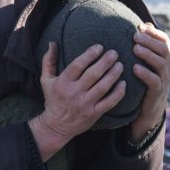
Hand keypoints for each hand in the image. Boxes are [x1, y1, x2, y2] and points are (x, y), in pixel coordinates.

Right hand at [28, 41, 125, 160]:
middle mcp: (74, 93)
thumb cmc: (52, 99)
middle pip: (93, 74)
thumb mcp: (46, 80)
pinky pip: (109, 102)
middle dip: (105, 62)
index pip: (77, 65)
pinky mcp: (94, 113)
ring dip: (113, 74)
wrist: (56, 126)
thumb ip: (48, 61)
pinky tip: (123, 83)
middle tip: (114, 53)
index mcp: (63, 83)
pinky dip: (118, 93)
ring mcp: (85, 104)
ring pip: (103, 87)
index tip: (99, 47)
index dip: (89, 55)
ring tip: (120, 65)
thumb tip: (52, 43)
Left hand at [129, 23, 169, 142]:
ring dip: (147, 54)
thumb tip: (141, 25)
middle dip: (149, 41)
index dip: (154, 33)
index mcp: (166, 57)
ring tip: (135, 49)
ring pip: (160, 63)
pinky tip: (134, 68)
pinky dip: (145, 73)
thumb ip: (145, 46)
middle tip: (134, 36)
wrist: (150, 108)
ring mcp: (165, 79)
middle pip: (163, 49)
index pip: (164, 40)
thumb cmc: (145, 81)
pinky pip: (154, 81)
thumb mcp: (147, 63)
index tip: (140, 27)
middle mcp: (168, 66)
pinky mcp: (158, 91)